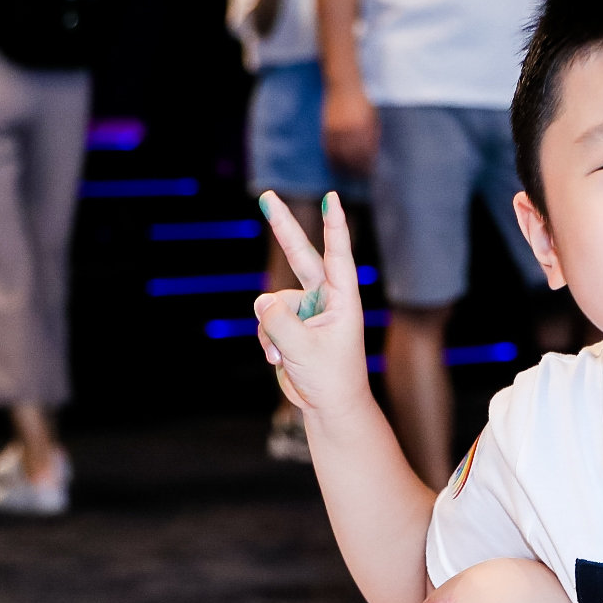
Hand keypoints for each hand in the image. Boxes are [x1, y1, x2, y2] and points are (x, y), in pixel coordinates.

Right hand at [253, 191, 371, 417]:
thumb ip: (279, 322)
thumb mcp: (302, 350)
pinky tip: (278, 360)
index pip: (338, 256)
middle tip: (267, 195)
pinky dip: (267, 341)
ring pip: (273, 304)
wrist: (329, 407)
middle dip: (283, 227)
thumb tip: (260, 300)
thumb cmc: (331, 379)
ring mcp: (307, 311)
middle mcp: (325, 299)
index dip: (333, 227)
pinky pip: (266, 321)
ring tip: (283, 355)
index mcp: (342, 300)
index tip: (332, 198)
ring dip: (270, 331)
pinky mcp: (290, 325)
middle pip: (300, 256)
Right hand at [322, 83, 377, 172]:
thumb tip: (372, 153)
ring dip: (343, 167)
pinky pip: (329, 149)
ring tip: (347, 174)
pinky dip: (332, 158)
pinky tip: (335, 164)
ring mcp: (338, 130)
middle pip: (353, 158)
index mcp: (366, 129)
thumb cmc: (362, 102)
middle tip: (359, 177)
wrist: (344, 86)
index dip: (367, 165)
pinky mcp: (327, 129)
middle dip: (356, 170)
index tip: (369, 172)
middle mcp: (351, 131)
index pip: (367, 154)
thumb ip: (373, 134)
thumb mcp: (373, 118)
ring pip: (340, 156)